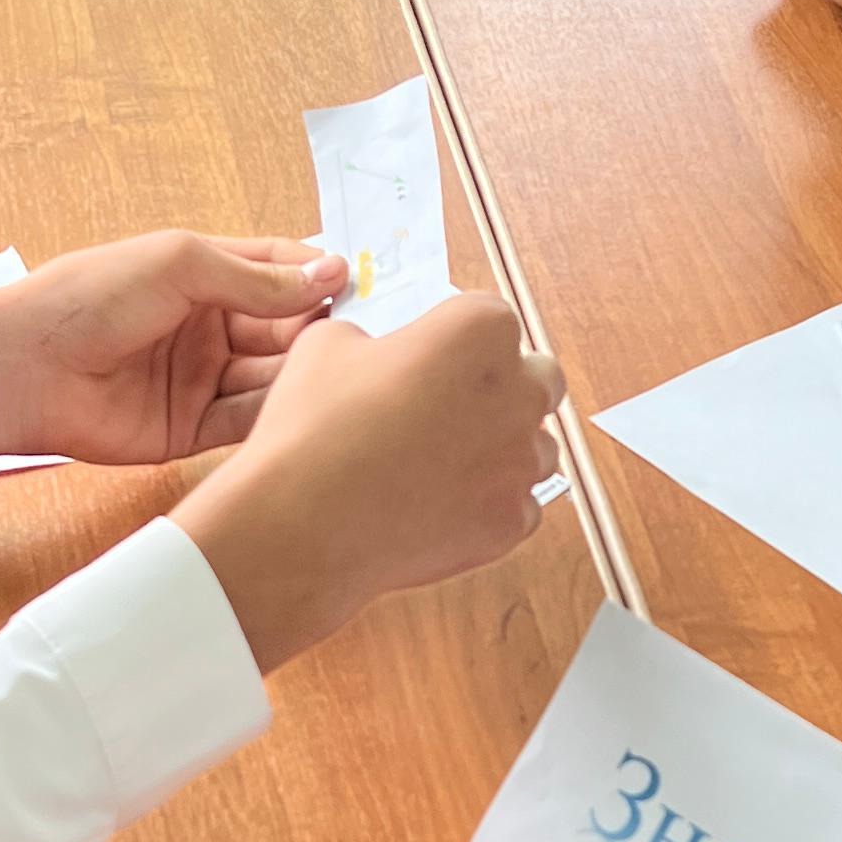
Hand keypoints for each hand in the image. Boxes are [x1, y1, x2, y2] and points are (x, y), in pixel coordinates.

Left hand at [0, 232, 346, 479]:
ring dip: (303, 375)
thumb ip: (258, 278)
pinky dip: (276, 415)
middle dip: (317, 330)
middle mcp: (209, 325)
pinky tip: (305, 409)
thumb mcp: (182, 265)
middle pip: (283, 327)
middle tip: (356, 336)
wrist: (28, 366)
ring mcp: (202, 378)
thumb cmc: (92, 297)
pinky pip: (247, 421)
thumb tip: (330, 271)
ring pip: (273, 376)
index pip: (278, 270)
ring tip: (338, 375)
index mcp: (204, 274)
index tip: (357, 282)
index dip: (316, 276)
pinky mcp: (192, 429)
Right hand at [169, 295, 566, 672]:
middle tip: (453, 407)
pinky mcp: (512, 520)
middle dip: (507, 388)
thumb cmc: (314, 425)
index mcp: (479, 329)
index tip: (435, 358)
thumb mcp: (328, 346)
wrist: (302, 523)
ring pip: (536, 447)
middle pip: (540, 378)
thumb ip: (372, 338)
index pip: (493, 318)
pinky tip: (442, 506)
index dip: (461, 338)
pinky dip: (490, 505)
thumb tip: (376, 353)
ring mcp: (521, 461)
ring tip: (443, 464)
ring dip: (503, 450)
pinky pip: (520, 505)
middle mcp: (518, 390)